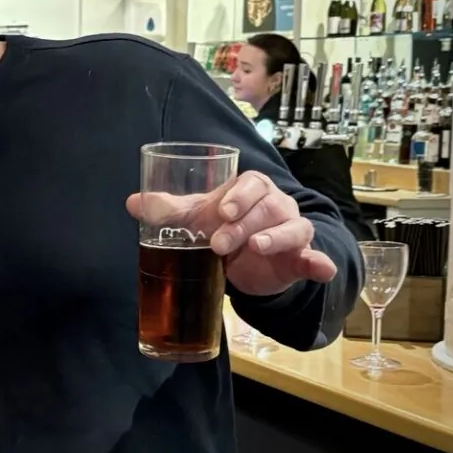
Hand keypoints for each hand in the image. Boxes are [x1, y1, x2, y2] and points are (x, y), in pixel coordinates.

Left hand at [127, 171, 337, 296]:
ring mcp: (293, 232)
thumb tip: (132, 202)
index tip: (222, 211)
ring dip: (276, 238)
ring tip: (258, 247)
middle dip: (245, 223)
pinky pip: (315, 258)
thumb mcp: (197, 219)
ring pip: (293, 228)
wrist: (247, 262)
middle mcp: (277, 206)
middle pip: (269, 206)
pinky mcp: (301, 259)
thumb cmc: (223, 228)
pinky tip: (320, 269)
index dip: (239, 196)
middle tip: (218, 243)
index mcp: (252, 191)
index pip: (252, 183)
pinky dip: (319, 263)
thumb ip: (169, 211)